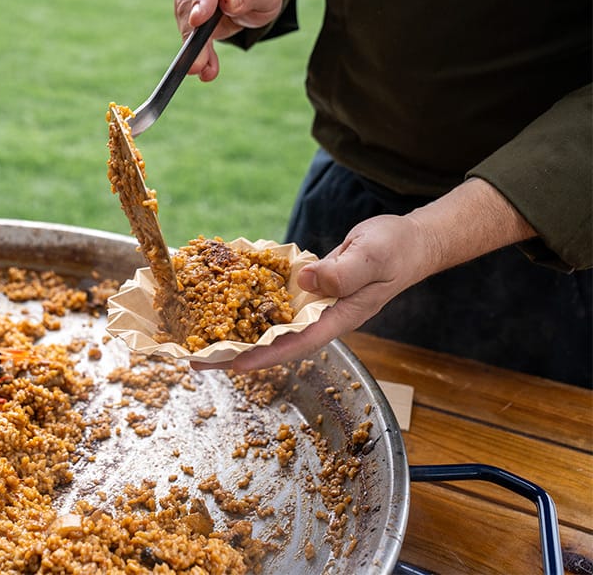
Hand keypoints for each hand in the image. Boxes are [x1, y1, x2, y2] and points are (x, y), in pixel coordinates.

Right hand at [175, 0, 282, 80]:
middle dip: (191, 32)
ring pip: (185, 19)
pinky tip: (207, 71)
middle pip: (189, 0)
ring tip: (205, 70)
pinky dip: (199, 54)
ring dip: (194, 49)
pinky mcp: (187, 13)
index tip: (198, 20)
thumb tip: (228, 0)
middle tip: (196, 60)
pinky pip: (189, 34)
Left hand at [193, 213, 435, 371]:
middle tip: (197, 361)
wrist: (408, 242)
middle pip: (274, 341)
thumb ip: (341, 271)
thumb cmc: (397, 250)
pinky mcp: (306, 289)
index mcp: (337, 318)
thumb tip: (306, 280)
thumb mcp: (372, 256)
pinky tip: (223, 303)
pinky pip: (274, 301)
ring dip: (237, 331)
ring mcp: (312, 305)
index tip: (231, 364)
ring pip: (269, 324)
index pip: (296, 343)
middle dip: (237, 352)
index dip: (263, 355)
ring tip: (198, 340)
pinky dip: (249, 304)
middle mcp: (320, 317)